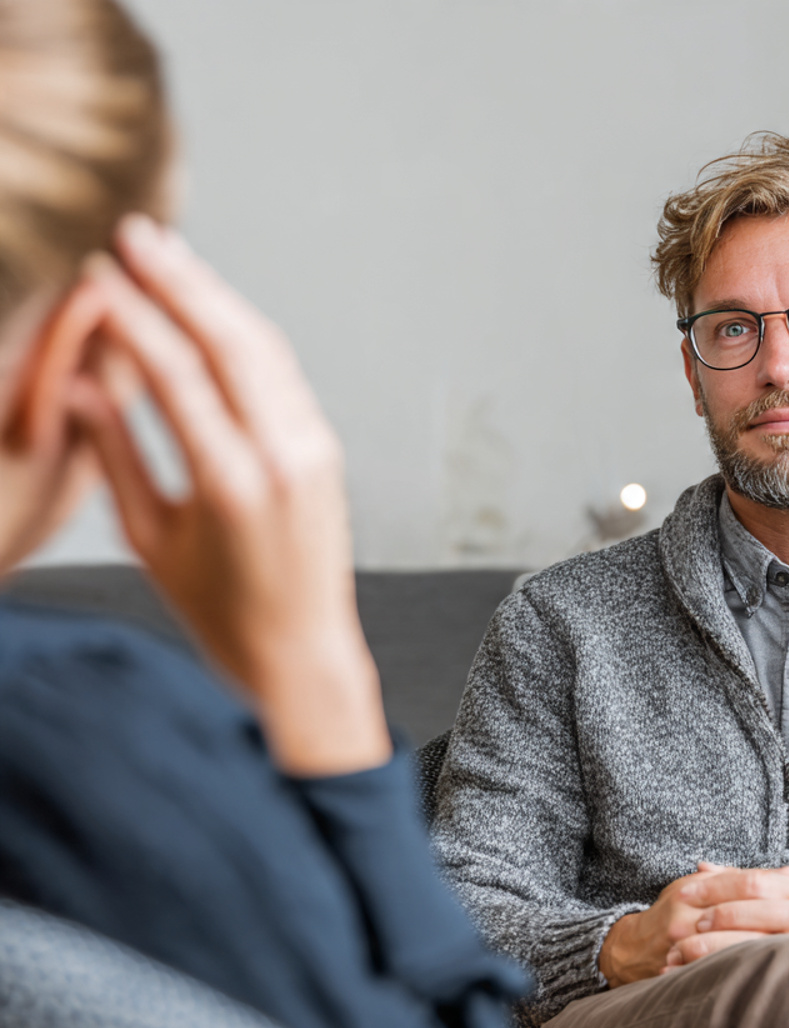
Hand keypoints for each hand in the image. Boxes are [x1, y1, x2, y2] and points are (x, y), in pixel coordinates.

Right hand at [78, 215, 390, 776]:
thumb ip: (115, 456)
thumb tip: (81, 384)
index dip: (133, 315)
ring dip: (219, 296)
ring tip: (172, 255)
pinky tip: (217, 310)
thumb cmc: (218, 611)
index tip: (98, 275)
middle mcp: (283, 458)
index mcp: (231, 484)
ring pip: (266, 350)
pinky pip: (286, 376)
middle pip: (230, 341)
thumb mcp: (150, 539)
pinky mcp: (327, 453)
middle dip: (181, 280)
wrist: (302, 652)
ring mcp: (314, 451)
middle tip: (137, 234)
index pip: (177, 372)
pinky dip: (248, 334)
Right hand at [598, 863, 788, 986]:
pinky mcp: (682, 976)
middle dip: (778, 924)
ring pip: (734, 950)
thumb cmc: (672, 913)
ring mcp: (683, 951)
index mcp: (693, 893)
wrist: (630, 950)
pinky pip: (719, 976)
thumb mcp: (703, 886)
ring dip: (766, 954)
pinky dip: (745, 976)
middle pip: (743, 918)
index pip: (742, 885)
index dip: (775, 888)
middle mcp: (686, 921)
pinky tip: (771, 980)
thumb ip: (748, 879)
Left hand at [666, 861, 788, 976]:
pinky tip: (705, 980)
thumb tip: (702, 866)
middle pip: (751, 906)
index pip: (751, 881)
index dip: (714, 886)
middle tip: (679, 931)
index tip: (681, 894)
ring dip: (711, 949)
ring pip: (753, 942)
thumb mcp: (784, 901)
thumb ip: (746, 884)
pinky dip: (728, 974)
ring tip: (680, 958)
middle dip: (712, 918)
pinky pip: (762, 971)